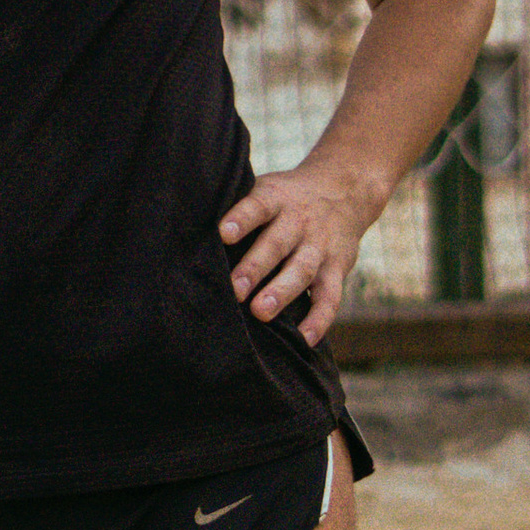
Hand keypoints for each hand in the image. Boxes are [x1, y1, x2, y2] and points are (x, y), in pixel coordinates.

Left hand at [217, 155, 380, 345]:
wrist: (345, 190)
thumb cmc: (286, 199)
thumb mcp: (267, 190)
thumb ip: (238, 208)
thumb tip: (184, 230)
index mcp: (276, 199)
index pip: (258, 206)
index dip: (241, 218)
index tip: (223, 233)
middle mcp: (299, 221)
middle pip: (277, 244)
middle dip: (255, 267)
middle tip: (234, 289)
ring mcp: (320, 246)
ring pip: (302, 270)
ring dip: (282, 292)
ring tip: (261, 312)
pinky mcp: (337, 268)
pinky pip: (330, 296)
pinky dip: (320, 319)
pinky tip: (304, 339)